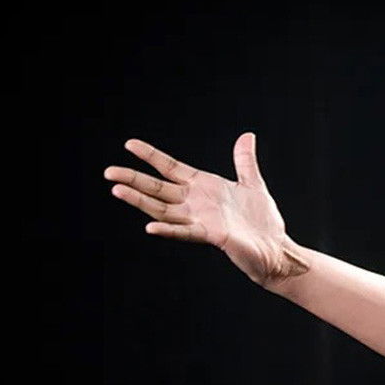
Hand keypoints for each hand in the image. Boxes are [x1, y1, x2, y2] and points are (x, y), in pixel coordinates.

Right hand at [104, 132, 309, 289]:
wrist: (275, 248)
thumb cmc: (262, 220)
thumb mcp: (253, 185)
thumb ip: (244, 162)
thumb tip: (247, 136)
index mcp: (203, 187)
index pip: (170, 168)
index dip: (151, 156)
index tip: (129, 144)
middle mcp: (196, 204)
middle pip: (158, 189)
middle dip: (133, 180)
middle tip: (108, 172)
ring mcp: (201, 220)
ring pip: (163, 210)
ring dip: (141, 201)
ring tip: (118, 191)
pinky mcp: (212, 236)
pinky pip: (185, 232)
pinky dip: (168, 229)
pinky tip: (150, 227)